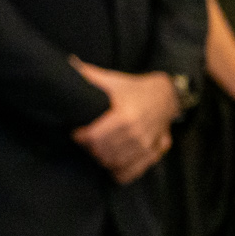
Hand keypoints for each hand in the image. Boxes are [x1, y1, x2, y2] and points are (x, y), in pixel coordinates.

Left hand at [69, 60, 177, 183]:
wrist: (167, 95)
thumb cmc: (134, 88)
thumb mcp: (113, 81)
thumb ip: (89, 75)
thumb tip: (67, 63)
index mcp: (125, 116)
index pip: (95, 138)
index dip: (80, 138)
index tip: (76, 133)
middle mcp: (137, 133)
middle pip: (103, 153)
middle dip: (89, 149)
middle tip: (85, 142)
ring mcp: (148, 145)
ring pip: (115, 163)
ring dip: (102, 159)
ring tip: (97, 150)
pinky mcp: (155, 153)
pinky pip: (132, 172)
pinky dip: (119, 172)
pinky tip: (111, 165)